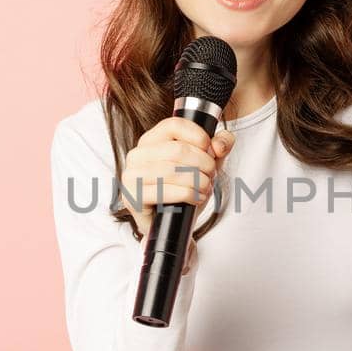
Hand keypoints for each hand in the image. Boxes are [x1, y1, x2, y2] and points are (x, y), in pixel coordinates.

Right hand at [122, 118, 235, 239]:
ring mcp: (131, 175)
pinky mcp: (132, 197)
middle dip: (204, 163)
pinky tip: (196, 198)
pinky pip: (165, 191)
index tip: (211, 150)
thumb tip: (220, 144)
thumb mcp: (206, 165)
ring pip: (173, 170)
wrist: (171, 225)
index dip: (198, 136)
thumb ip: (219, 147)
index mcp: (152, 140)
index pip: (174, 125)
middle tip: (211, 175)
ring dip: (198, 181)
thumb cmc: (184, 190)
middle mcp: (137, 154)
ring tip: (205, 188)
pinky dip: (188, 195)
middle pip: (178, 150)